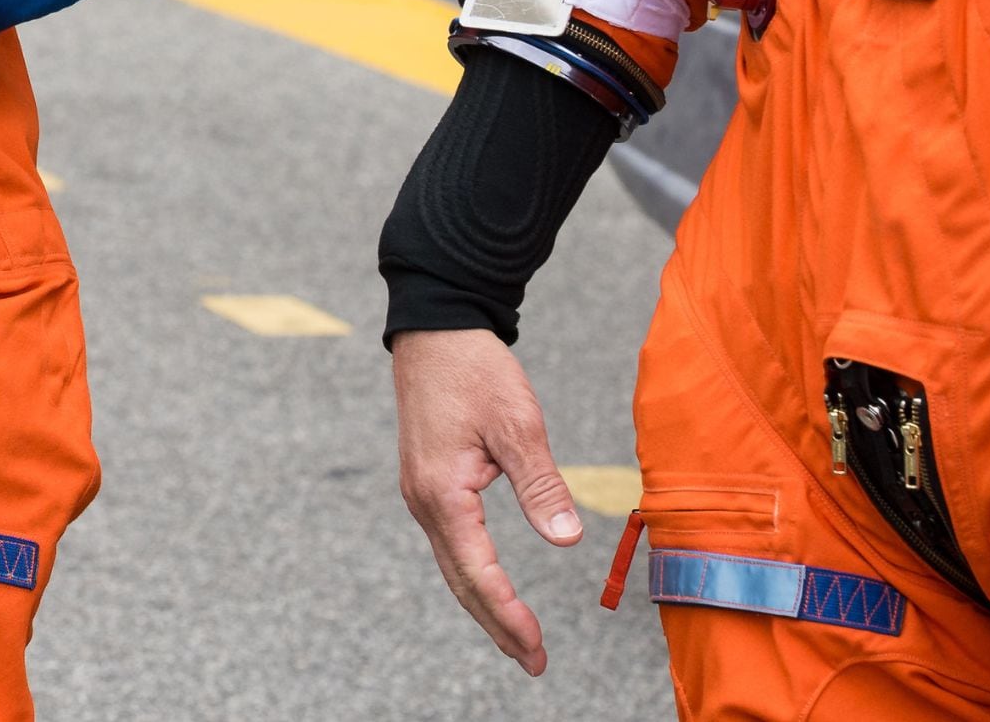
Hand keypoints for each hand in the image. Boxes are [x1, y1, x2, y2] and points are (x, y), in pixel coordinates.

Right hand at [391, 328, 585, 676]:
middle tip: (533, 661)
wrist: (435, 328)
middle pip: (461, 580)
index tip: (537, 647)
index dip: (509, 614)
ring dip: (485, 603)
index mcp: (443, 494)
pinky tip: (491, 586)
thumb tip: (567, 540)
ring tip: (518, 638)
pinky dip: (473, 575)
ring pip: (454, 565)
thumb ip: (541, 485)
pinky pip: (451, 544)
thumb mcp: (517, 423)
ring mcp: (422, 493)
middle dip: (497, 624)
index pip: (478, 572)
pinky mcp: (429, 482)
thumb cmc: (474, 369)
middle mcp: (425, 501)